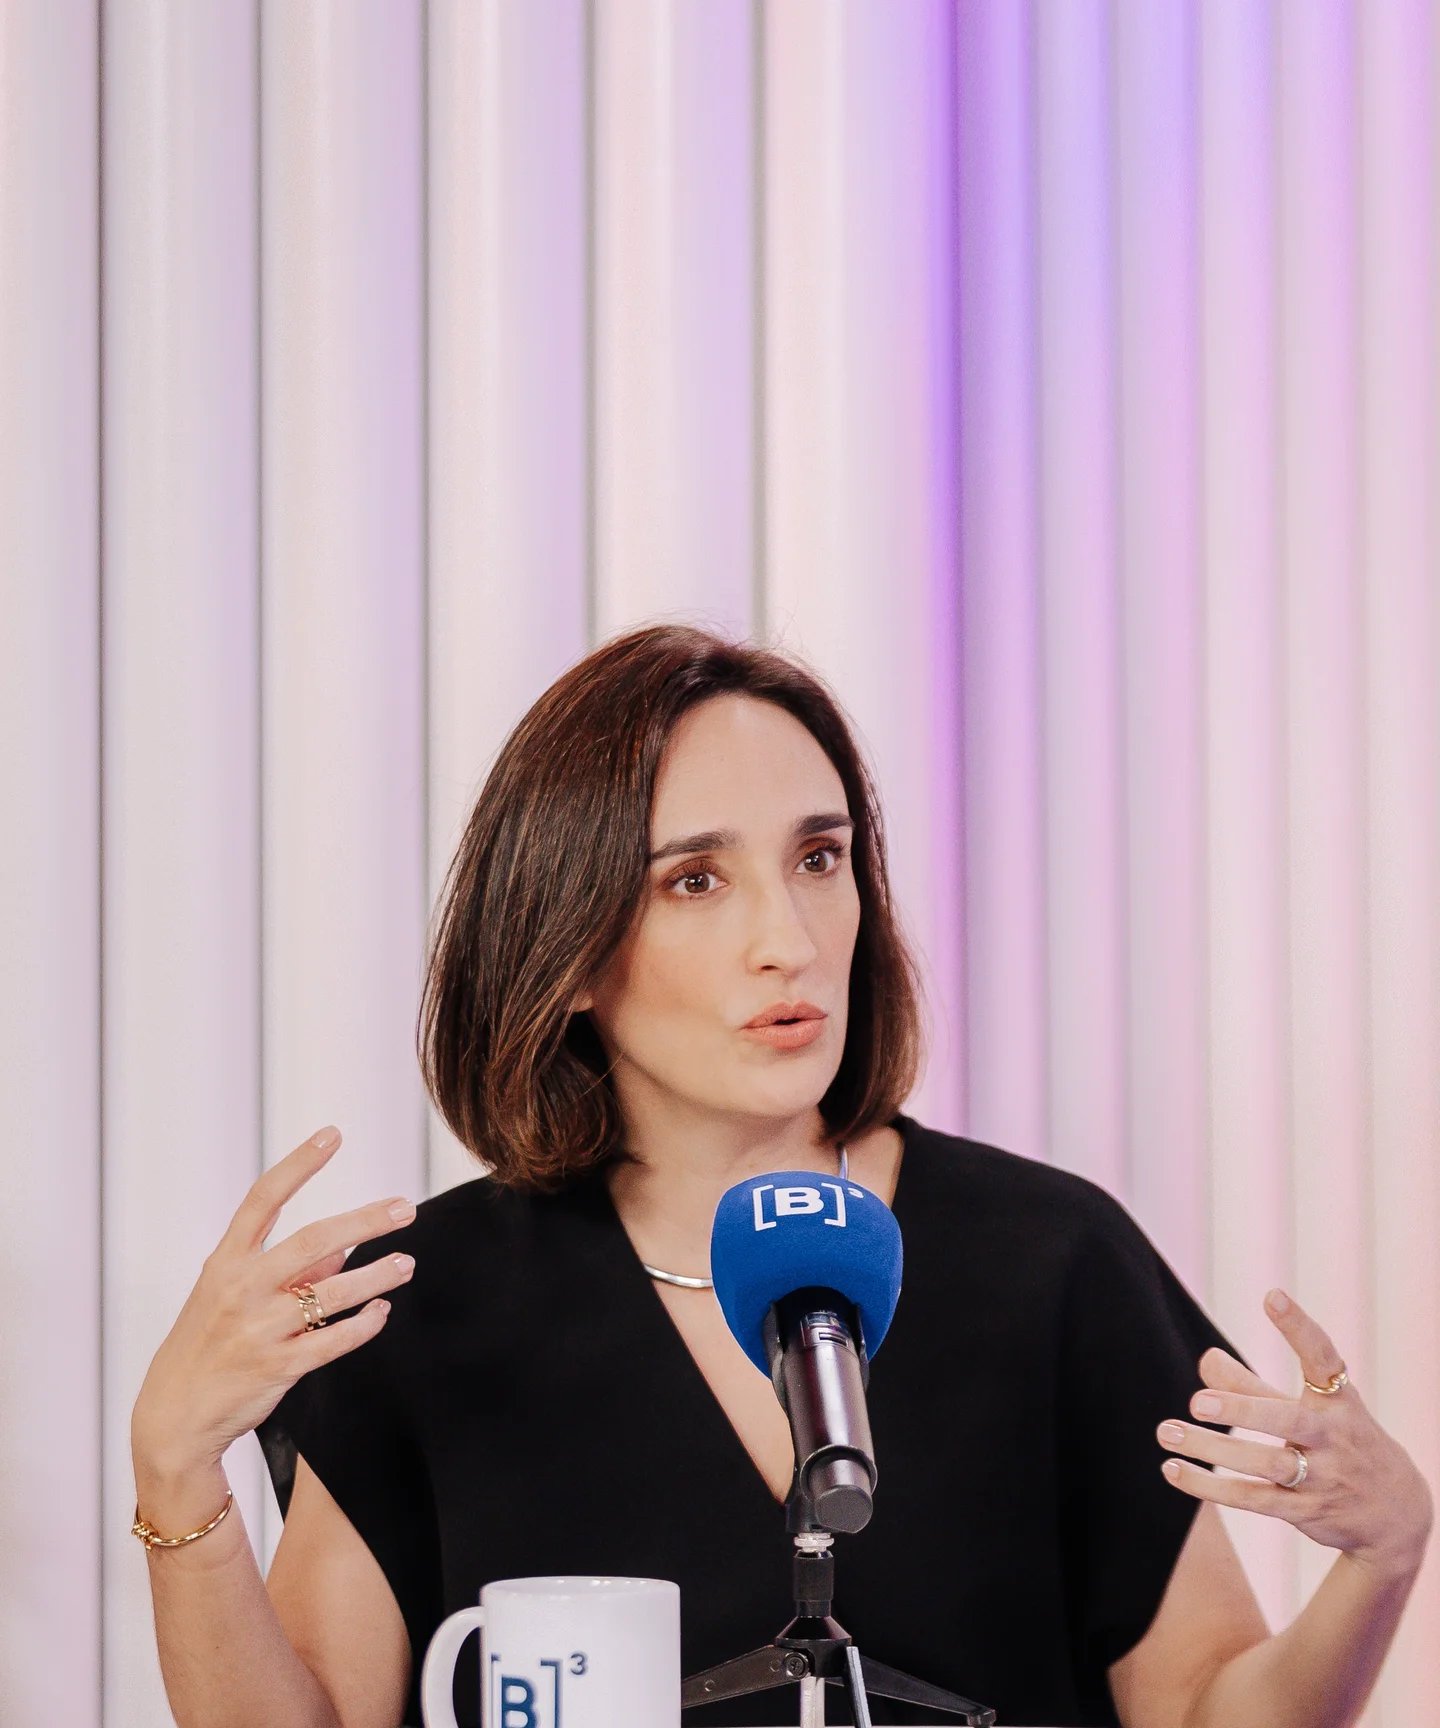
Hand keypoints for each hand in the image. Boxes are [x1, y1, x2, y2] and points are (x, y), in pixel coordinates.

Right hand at [131, 1125, 417, 1475]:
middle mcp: (241, 1288)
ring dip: (378, 1275)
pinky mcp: (278, 1367)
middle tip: (405, 1208)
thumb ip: (287, 1269)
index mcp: (226, 1262)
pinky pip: (334, 1340)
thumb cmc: (208, 1344)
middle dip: (365, 1222)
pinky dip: (364, 1323)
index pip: (263, 1199)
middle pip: (313, 1241)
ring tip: (406, 1264)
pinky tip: (382, 1311)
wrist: (174, 1416)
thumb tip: (342, 1247)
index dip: (299, 1164)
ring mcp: (259, 1329)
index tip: (333, 1135)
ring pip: (333, 1292)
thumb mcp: (231, 1294)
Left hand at [1156, 1288, 1434, 1580]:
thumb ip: (1254, 1386)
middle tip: (1196, 1402)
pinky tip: (1174, 1471)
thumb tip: (1204, 1359)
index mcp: (1338, 1400)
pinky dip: (1211, 1486)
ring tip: (1167, 1433)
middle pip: (1286, 1419)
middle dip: (1241, 1410)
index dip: (1299, 1326)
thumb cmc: (1341, 1443)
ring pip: (1264, 1464)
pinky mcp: (1306, 1512)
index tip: (1272, 1296)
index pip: (1322, 1357)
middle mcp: (1333, 1436)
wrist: (1396, 1515)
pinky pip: (1252, 1499)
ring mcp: (1322, 1477)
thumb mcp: (1311, 1408)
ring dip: (1212, 1451)